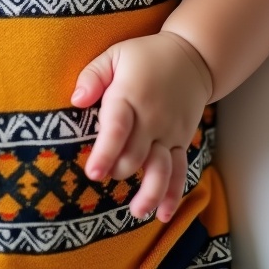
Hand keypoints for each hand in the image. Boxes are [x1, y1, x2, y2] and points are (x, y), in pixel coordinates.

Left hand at [71, 32, 212, 221]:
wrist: (192, 56)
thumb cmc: (145, 56)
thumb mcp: (115, 54)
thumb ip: (93, 75)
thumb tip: (76, 99)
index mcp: (130, 95)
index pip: (118, 127)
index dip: (105, 152)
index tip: (93, 172)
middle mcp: (152, 118)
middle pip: (135, 154)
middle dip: (118, 171)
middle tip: (103, 176)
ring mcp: (170, 132)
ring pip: (161, 168)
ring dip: (149, 192)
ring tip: (136, 212)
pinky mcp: (182, 141)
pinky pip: (179, 170)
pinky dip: (173, 193)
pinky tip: (163, 213)